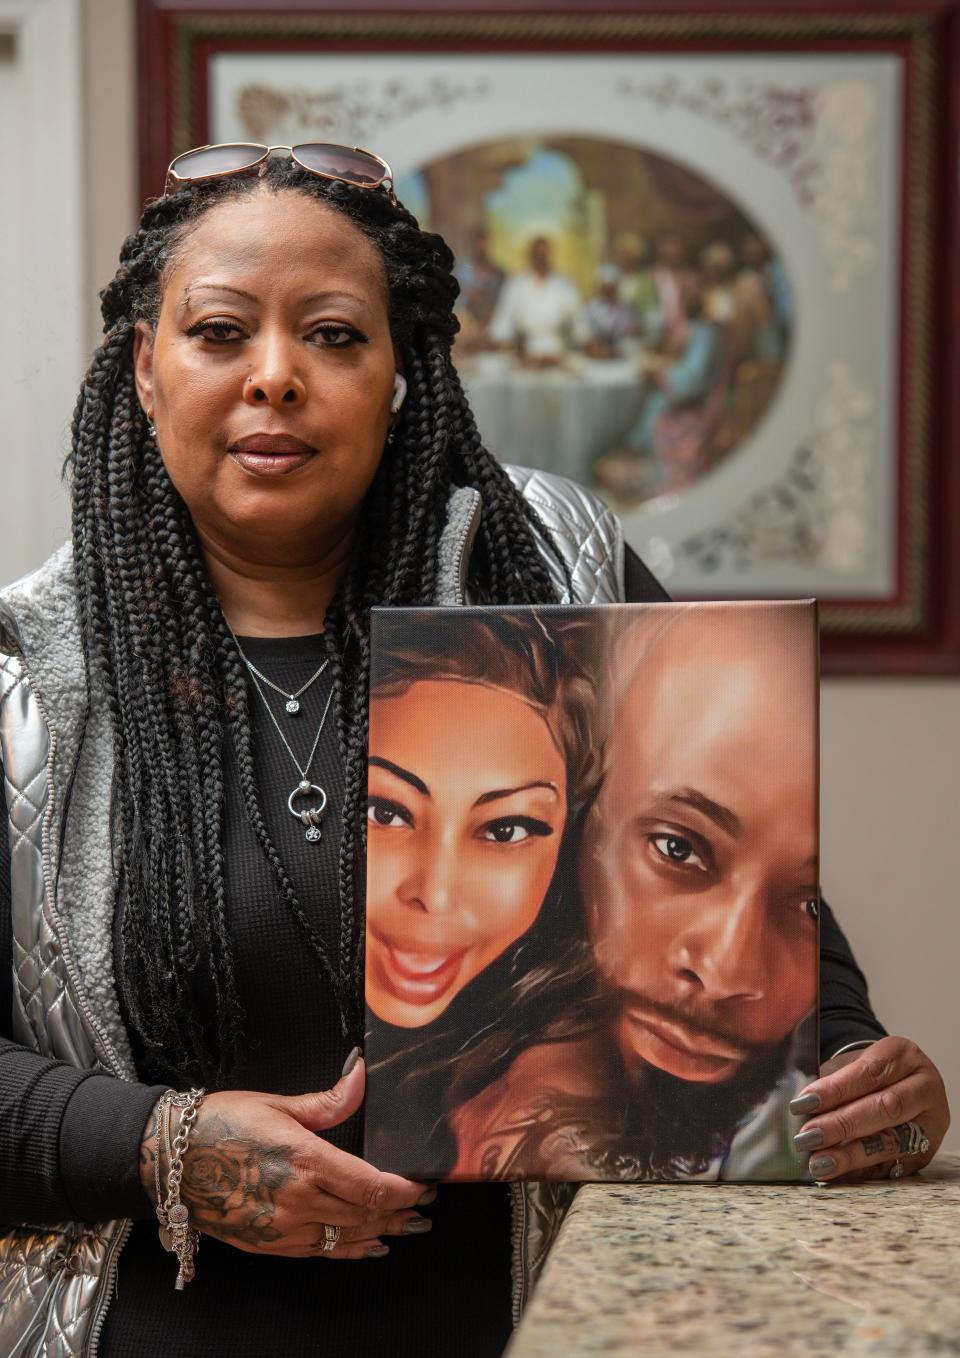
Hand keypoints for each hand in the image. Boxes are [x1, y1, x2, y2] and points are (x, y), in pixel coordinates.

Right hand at [140, 1056, 431, 1259]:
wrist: (169, 1162)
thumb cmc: (221, 1124)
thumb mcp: (277, 1104)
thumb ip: (328, 1100)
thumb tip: (361, 1075)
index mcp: (305, 1160)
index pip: (371, 1185)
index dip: (404, 1190)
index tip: (424, 1184)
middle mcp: (298, 1200)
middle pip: (365, 1214)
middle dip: (401, 1212)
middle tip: (425, 1207)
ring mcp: (283, 1228)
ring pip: (347, 1238)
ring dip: (382, 1232)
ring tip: (408, 1227)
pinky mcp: (269, 1245)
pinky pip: (321, 1252)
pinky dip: (350, 1249)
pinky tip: (368, 1245)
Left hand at [790, 1036, 950, 1182]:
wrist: (897, 1084)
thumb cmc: (866, 1073)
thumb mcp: (850, 1064)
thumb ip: (828, 1081)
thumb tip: (799, 1107)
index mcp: (903, 1055)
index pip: (868, 1073)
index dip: (835, 1090)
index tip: (803, 1103)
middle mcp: (924, 1087)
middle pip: (887, 1107)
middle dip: (843, 1125)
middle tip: (808, 1136)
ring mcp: (931, 1122)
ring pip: (894, 1142)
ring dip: (852, 1155)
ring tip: (819, 1162)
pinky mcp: (927, 1152)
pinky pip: (895, 1165)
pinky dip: (864, 1171)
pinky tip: (839, 1174)